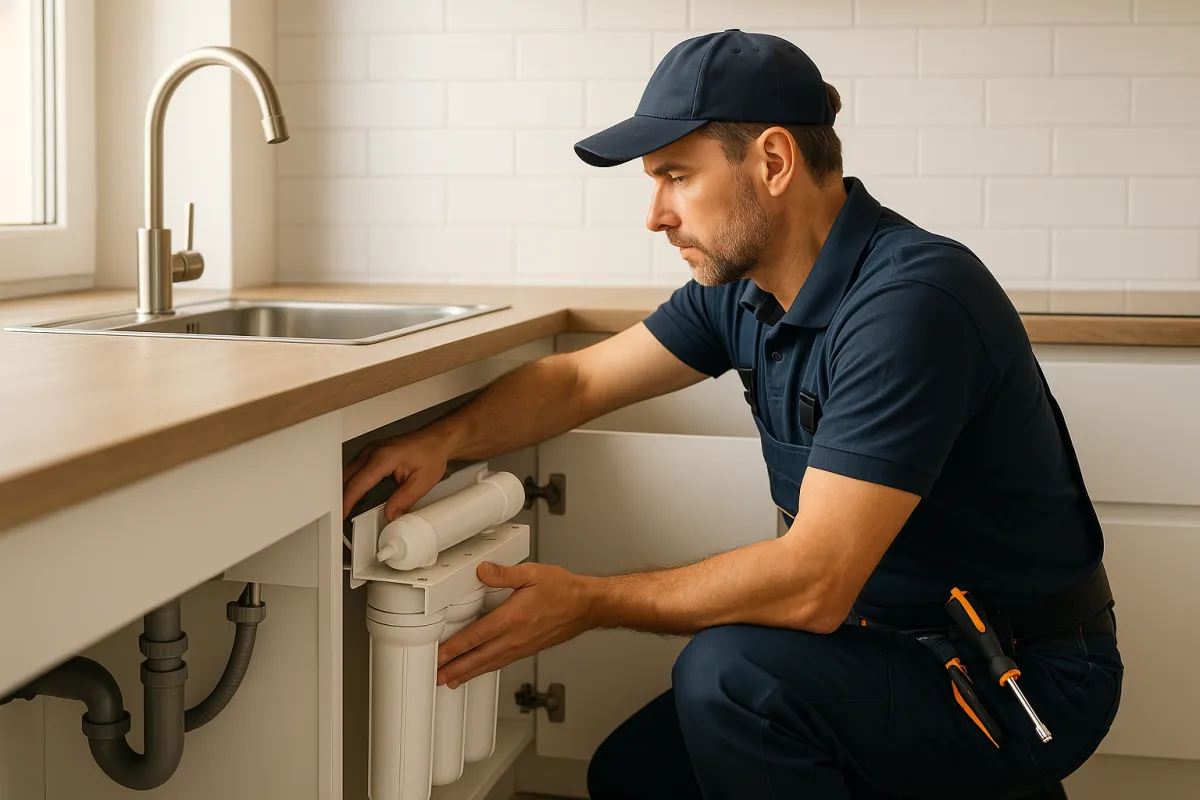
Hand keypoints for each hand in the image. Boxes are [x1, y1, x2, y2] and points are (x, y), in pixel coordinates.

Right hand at [341, 433, 447, 520]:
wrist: (437, 440)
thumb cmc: (431, 454)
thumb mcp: (421, 482)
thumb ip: (403, 501)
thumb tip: (390, 515)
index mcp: (383, 458)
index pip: (358, 484)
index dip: (347, 501)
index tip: (342, 514)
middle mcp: (373, 452)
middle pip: (347, 477)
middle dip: (341, 497)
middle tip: (341, 514)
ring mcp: (370, 450)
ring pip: (348, 472)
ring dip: (345, 489)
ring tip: (347, 507)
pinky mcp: (372, 452)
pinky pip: (355, 468)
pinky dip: (352, 482)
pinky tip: (356, 493)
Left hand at [437, 562, 597, 688]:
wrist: (586, 606)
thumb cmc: (563, 590)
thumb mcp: (532, 573)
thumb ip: (504, 573)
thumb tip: (482, 571)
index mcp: (513, 618)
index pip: (477, 636)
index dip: (455, 647)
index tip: (439, 655)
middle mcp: (515, 637)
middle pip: (479, 658)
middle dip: (455, 668)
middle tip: (436, 676)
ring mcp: (521, 647)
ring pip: (489, 664)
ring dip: (468, 673)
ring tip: (450, 681)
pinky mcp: (527, 650)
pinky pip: (501, 663)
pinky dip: (485, 669)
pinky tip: (478, 670)